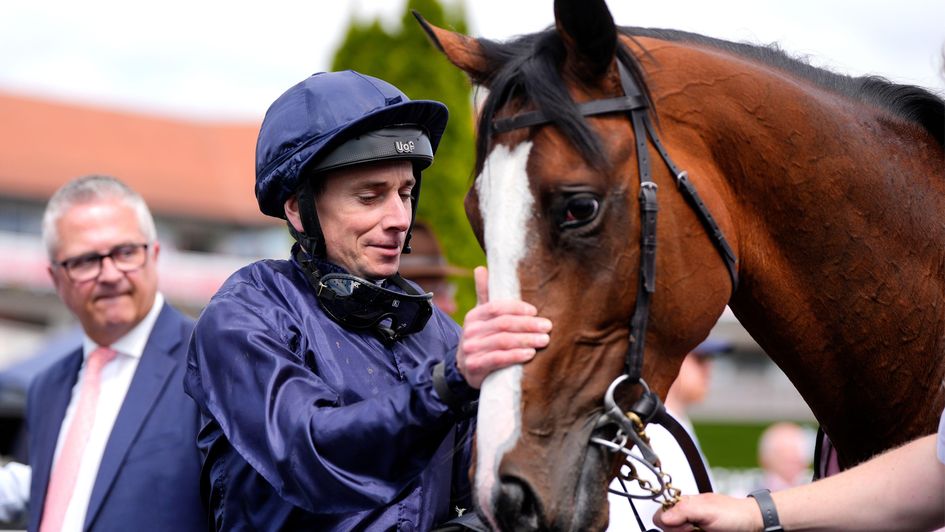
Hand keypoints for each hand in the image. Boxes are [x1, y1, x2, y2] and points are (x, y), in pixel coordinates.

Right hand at [456, 266, 551, 387]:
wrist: (464, 368)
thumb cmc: (481, 338)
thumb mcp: (481, 317)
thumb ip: (484, 294)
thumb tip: (481, 268)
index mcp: (474, 316)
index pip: (497, 307)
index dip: (517, 308)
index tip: (535, 311)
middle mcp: (470, 331)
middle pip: (503, 324)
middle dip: (528, 325)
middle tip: (547, 326)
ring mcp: (471, 349)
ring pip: (503, 341)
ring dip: (526, 340)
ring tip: (544, 340)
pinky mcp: (475, 366)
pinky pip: (498, 359)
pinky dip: (516, 356)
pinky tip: (530, 354)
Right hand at [654, 493, 762, 531]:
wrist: (755, 524)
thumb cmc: (734, 513)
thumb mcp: (707, 510)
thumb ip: (683, 511)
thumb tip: (663, 517)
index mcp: (684, 504)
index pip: (661, 515)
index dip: (669, 522)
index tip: (685, 525)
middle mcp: (687, 516)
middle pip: (667, 529)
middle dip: (679, 531)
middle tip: (695, 529)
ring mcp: (694, 528)